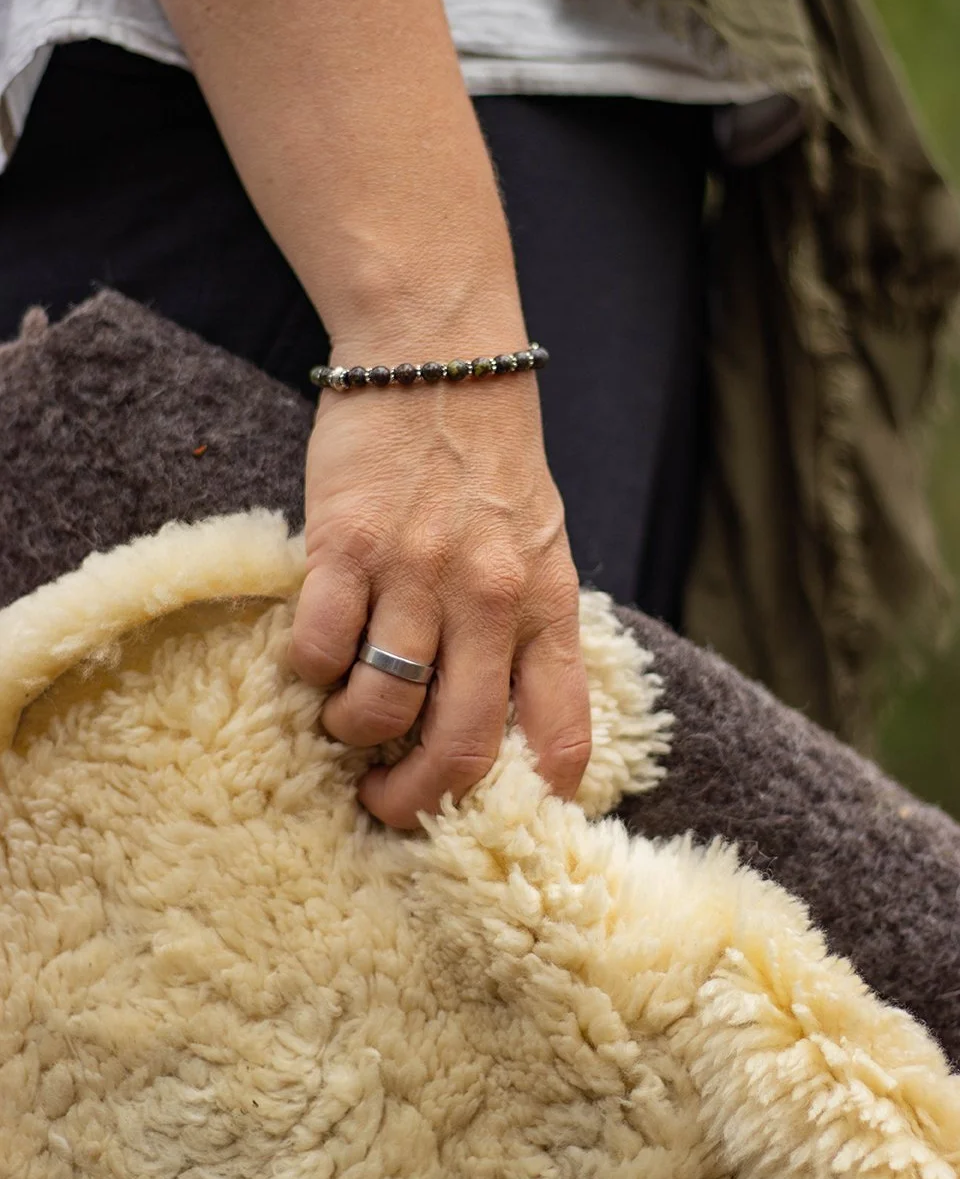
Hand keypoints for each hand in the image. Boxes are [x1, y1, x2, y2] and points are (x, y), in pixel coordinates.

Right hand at [288, 351, 592, 830]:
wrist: (441, 360)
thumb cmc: (493, 462)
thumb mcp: (541, 545)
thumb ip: (530, 626)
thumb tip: (507, 719)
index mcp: (547, 606)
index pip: (562, 734)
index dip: (535, 799)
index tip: (498, 818)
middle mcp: (491, 601)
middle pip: (461, 748)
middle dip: (417, 802)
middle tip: (386, 804)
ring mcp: (418, 574)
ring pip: (381, 709)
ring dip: (353, 733)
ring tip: (345, 716)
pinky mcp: (348, 546)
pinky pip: (321, 647)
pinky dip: (311, 671)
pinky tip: (316, 653)